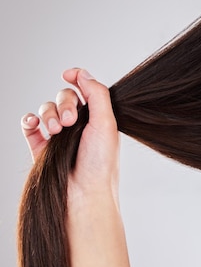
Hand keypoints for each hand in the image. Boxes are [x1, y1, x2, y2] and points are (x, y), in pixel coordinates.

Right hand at [21, 68, 120, 200]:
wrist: (82, 193)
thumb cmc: (100, 162)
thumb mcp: (106, 123)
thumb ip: (96, 94)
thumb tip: (82, 73)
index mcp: (98, 118)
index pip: (85, 90)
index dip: (77, 79)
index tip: (69, 74)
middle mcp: (79, 125)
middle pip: (64, 97)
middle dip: (65, 104)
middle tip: (71, 121)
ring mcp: (59, 136)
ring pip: (46, 109)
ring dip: (48, 114)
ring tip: (57, 130)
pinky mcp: (41, 147)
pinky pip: (29, 125)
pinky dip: (29, 120)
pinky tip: (35, 124)